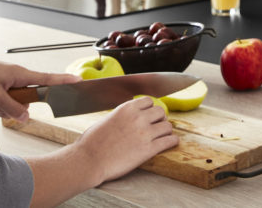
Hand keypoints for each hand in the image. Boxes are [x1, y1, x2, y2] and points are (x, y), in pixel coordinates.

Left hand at [0, 56, 80, 122]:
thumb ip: (12, 108)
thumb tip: (26, 117)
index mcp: (19, 74)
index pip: (47, 79)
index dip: (63, 81)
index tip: (79, 81)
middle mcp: (14, 79)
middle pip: (25, 102)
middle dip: (11, 110)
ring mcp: (4, 85)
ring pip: (10, 107)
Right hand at [25, 96, 177, 204]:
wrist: (89, 160)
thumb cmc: (92, 142)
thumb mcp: (107, 119)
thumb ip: (122, 115)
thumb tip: (128, 116)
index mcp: (127, 108)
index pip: (149, 101)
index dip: (149, 109)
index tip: (149, 116)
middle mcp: (138, 117)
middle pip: (161, 111)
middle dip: (159, 119)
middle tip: (156, 127)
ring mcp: (145, 133)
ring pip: (167, 126)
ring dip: (166, 131)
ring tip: (163, 136)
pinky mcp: (149, 149)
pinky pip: (169, 141)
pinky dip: (172, 142)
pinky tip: (171, 143)